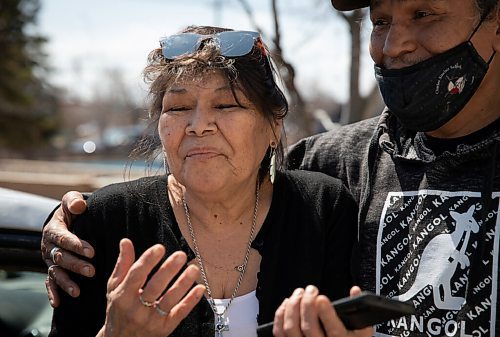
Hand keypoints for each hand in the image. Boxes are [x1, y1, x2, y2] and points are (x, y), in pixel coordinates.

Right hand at [42, 191, 92, 306]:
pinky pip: (50, 282)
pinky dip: (52, 292)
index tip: (92, 252)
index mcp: (53, 230)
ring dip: (66, 282)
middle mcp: (48, 246)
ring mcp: (49, 259)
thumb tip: (79, 205)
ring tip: (77, 291)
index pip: (64, 239)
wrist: (66, 219)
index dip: (77, 245)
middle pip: (60, 258)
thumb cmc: (72, 209)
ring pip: (55, 272)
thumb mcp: (72, 200)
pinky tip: (58, 303)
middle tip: (91, 271)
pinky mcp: (52, 269)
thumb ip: (74, 200)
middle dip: (75, 265)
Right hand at [101, 239, 205, 336]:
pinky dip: (191, 301)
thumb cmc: (118, 310)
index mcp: (122, 296)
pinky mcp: (164, 328)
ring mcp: (151, 320)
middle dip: (168, 270)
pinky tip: (199, 288)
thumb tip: (126, 242)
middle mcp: (136, 309)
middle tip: (180, 255)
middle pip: (154, 287)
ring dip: (183, 284)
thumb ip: (122, 265)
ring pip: (169, 300)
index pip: (136, 275)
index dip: (148, 260)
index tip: (159, 248)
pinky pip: (179, 313)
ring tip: (193, 269)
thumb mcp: (114, 288)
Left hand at [272, 286, 372, 336]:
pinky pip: (279, 333)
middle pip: (309, 327)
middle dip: (307, 304)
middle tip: (311, 290)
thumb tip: (355, 290)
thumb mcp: (362, 331)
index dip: (326, 314)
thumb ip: (359, 311)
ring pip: (291, 329)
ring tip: (299, 293)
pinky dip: (281, 315)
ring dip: (292, 307)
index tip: (322, 299)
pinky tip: (287, 304)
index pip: (334, 331)